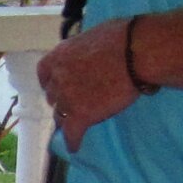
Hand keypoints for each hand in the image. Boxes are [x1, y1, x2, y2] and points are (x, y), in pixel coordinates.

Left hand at [36, 18, 141, 151]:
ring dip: (68, 119)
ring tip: (78, 123)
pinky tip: (75, 146)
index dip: (51, 82)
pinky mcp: (81, 115)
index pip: (44, 74)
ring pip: (61, 116)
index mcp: (59, 56)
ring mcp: (68, 98)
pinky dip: (73, 141)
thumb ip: (82, 50)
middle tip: (77, 102)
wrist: (137, 53)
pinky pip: (72, 134)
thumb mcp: (93, 35)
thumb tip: (87, 55)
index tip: (57, 87)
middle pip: (54, 97)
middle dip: (62, 100)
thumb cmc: (123, 37)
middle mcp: (58, 78)